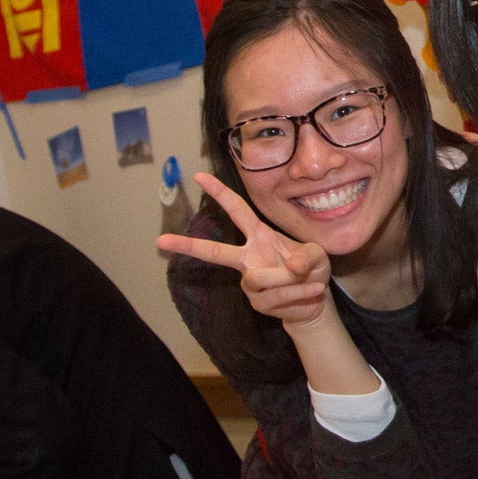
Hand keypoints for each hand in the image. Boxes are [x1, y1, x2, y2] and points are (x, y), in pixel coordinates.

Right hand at [157, 173, 334, 329]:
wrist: (314, 301)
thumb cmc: (310, 269)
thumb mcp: (317, 254)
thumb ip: (308, 256)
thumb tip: (293, 265)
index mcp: (260, 235)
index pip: (237, 211)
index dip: (220, 193)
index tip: (199, 176)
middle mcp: (249, 257)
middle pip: (216, 252)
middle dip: (188, 246)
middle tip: (161, 240)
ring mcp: (250, 282)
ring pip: (263, 278)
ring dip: (293, 280)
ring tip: (310, 281)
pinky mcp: (256, 302)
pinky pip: (277, 297)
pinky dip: (300, 293)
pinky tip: (311, 291)